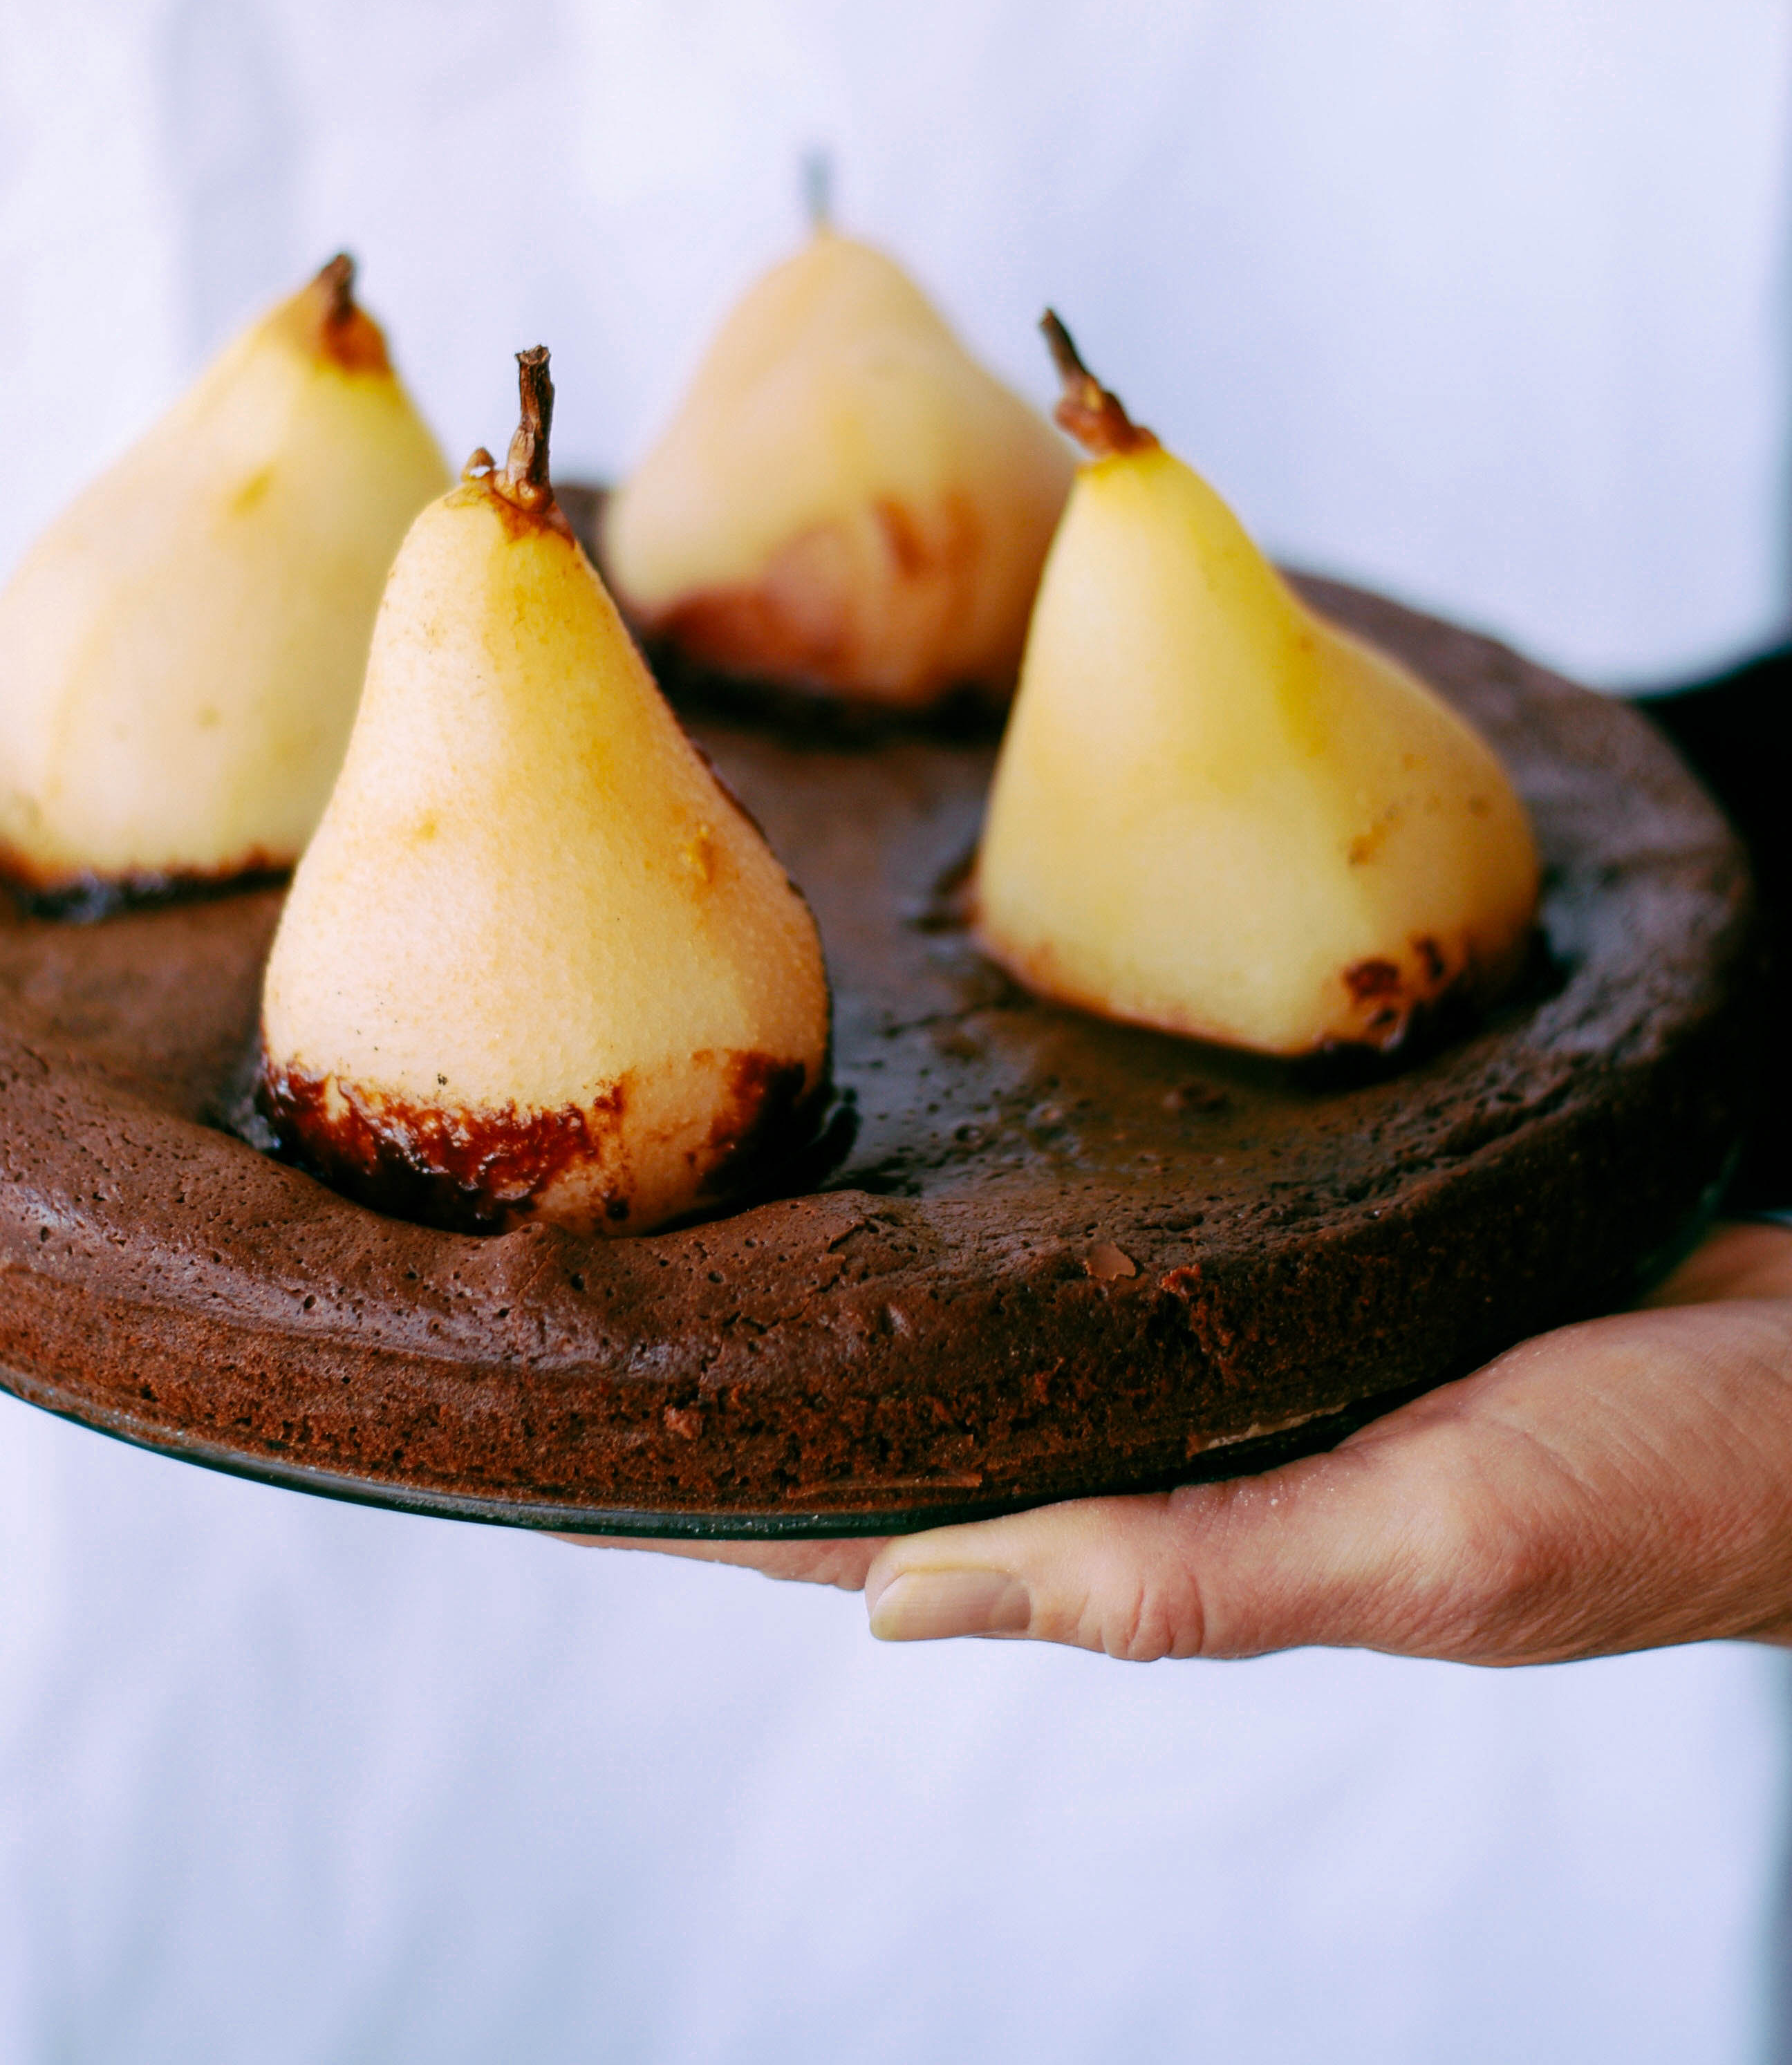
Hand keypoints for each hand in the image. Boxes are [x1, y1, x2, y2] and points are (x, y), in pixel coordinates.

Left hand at [603, 1221, 1791, 1663]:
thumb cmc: (1671, 1486)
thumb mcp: (1435, 1538)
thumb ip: (1186, 1577)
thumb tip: (895, 1608)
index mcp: (1184, 1538)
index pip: (886, 1535)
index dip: (714, 1505)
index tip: (550, 1444)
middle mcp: (1188, 1455)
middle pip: (921, 1424)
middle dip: (765, 1374)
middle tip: (598, 1279)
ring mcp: (1247, 1365)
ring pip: (1012, 1327)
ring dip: (878, 1282)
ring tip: (728, 1198)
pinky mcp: (1317, 1275)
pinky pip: (1128, 1252)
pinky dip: (1028, 1217)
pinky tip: (968, 1145)